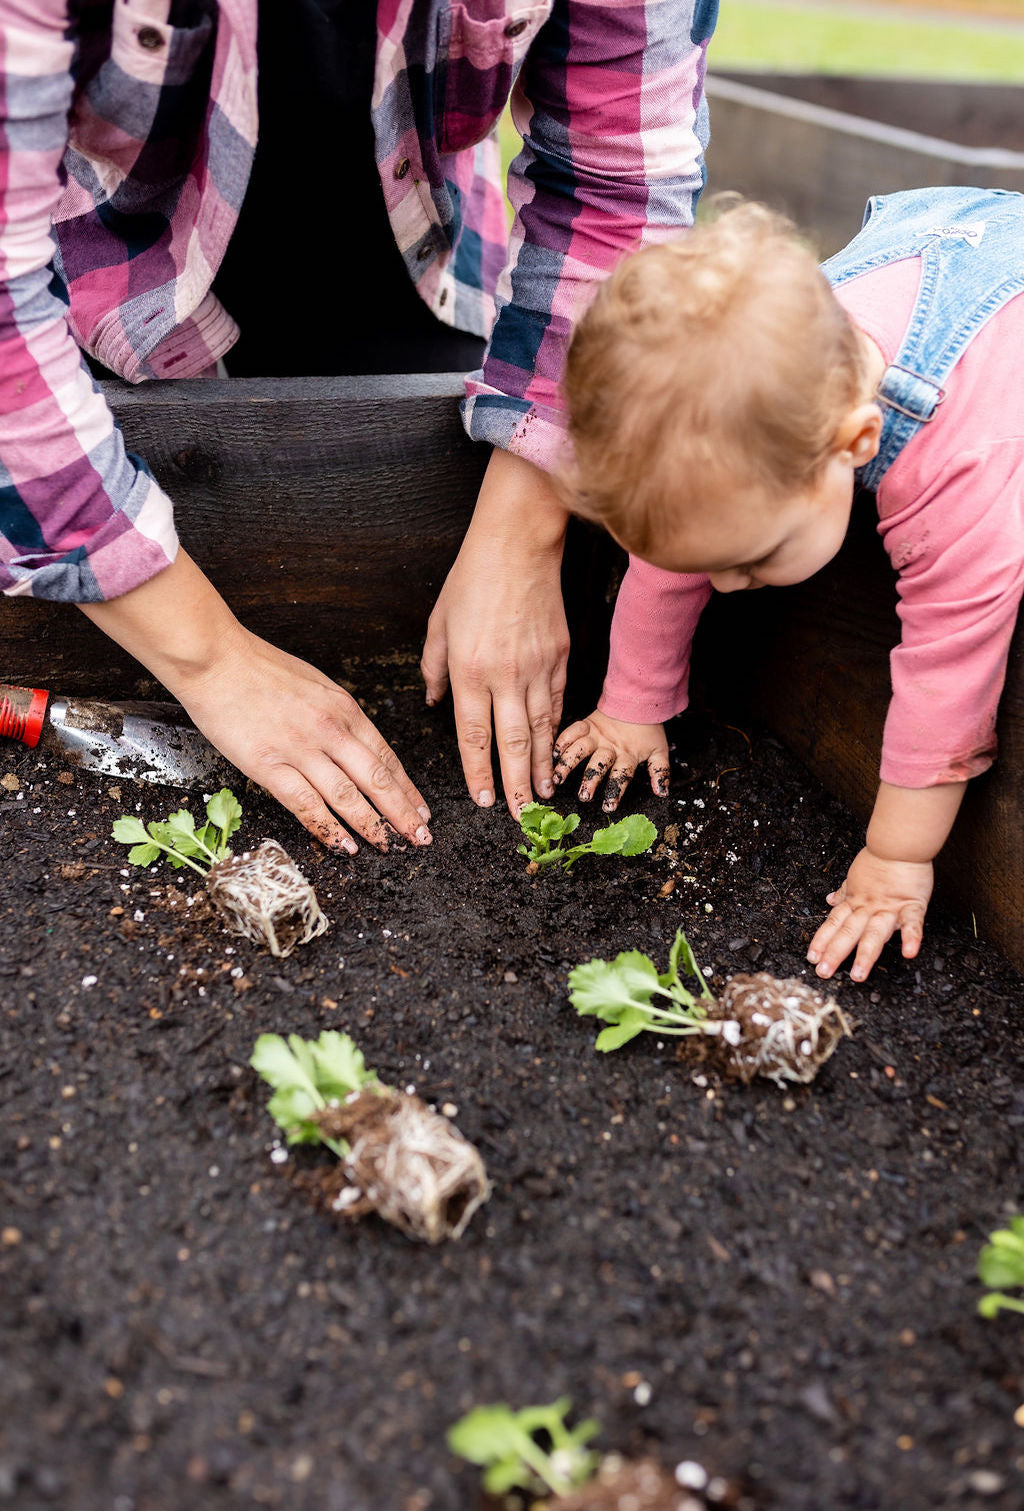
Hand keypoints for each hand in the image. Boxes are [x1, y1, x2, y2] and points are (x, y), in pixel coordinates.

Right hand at [81, 552, 430, 854]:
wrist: (215, 658)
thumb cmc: (258, 667)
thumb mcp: (314, 684)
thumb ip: (336, 715)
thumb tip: (354, 742)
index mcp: (344, 708)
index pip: (386, 756)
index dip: (407, 788)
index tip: (421, 811)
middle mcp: (331, 730)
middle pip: (377, 780)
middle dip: (403, 814)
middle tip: (421, 839)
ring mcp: (301, 749)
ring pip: (348, 797)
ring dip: (373, 827)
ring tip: (389, 848)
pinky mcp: (270, 765)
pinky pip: (307, 805)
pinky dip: (329, 829)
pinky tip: (344, 847)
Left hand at [420, 449, 569, 816]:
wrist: (519, 544)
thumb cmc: (473, 578)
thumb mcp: (439, 623)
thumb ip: (433, 668)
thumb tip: (432, 701)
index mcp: (468, 670)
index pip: (473, 735)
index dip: (477, 773)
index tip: (480, 800)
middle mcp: (504, 675)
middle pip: (511, 744)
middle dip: (514, 785)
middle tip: (520, 815)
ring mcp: (537, 667)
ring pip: (539, 730)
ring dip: (540, 766)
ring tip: (542, 794)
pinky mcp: (559, 656)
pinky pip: (557, 702)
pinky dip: (554, 731)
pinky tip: (553, 751)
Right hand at [553, 709, 668, 810]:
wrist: (638, 700)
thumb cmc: (648, 730)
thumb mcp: (660, 751)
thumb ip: (660, 772)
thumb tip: (662, 794)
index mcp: (628, 754)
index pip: (622, 775)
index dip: (615, 791)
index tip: (608, 807)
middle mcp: (610, 746)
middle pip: (599, 764)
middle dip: (590, 780)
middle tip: (583, 796)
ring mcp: (596, 735)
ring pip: (579, 749)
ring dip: (568, 763)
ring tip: (558, 779)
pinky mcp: (586, 725)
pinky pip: (571, 731)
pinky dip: (562, 740)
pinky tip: (552, 753)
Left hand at [806, 846, 932, 982]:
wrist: (900, 843)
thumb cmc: (880, 859)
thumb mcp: (855, 875)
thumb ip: (845, 891)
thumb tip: (830, 900)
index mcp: (856, 901)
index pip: (834, 923)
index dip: (822, 940)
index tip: (811, 957)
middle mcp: (869, 907)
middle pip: (849, 932)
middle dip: (835, 953)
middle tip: (823, 972)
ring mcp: (889, 907)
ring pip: (875, 933)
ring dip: (865, 955)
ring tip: (857, 975)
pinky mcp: (912, 904)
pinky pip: (912, 923)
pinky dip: (911, 937)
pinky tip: (909, 953)